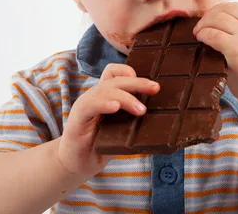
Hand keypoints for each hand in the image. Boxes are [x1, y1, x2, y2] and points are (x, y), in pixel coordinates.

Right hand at [57, 64, 159, 178]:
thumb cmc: (100, 146)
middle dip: (138, 82)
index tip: (149, 82)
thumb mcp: (122, 130)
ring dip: (125, 97)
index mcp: (105, 95)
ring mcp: (85, 106)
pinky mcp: (77, 119)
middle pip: (115, 79)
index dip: (128, 71)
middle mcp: (94, 96)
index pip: (114, 72)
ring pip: (105, 90)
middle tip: (155, 88)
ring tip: (140, 109)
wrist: (76, 165)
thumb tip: (161, 118)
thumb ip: (133, 119)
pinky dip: (104, 103)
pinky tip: (115, 107)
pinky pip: (90, 105)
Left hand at [193, 2, 237, 99]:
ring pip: (217, 19)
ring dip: (203, 24)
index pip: (235, 6)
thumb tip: (212, 26)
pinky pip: (213, 34)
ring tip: (198, 34)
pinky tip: (200, 39)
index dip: (218, 10)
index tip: (209, 19)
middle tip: (199, 27)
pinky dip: (203, 34)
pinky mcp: (236, 48)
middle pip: (224, 10)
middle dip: (208, 16)